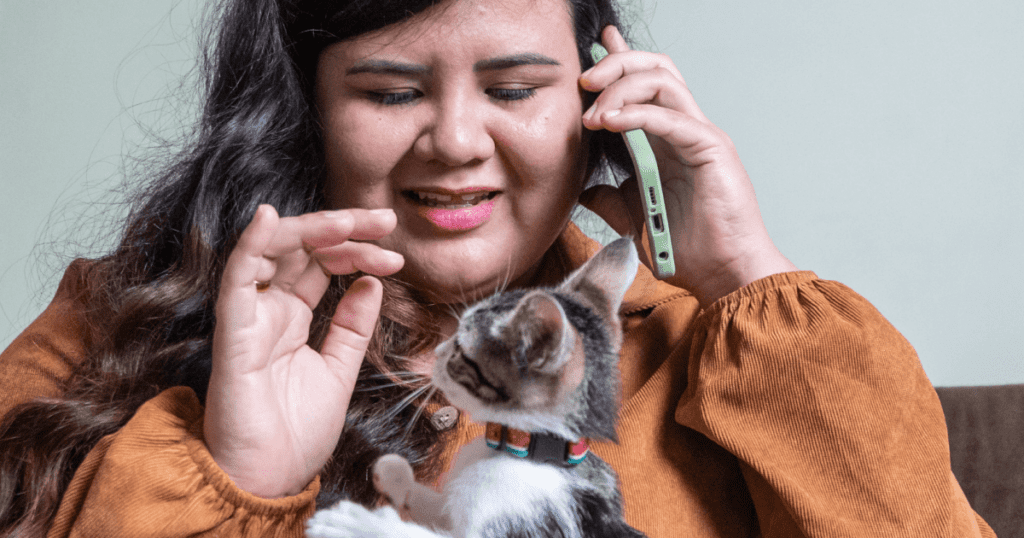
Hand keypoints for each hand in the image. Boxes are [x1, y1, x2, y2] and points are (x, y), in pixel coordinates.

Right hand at [205, 204, 403, 497]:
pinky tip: (269, 219)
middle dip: (344, 227)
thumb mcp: (339, 369)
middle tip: (385, 220)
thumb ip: (352, 326)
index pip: (322, 264)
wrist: (271, 478)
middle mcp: (269, 309)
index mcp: (292, 317)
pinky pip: (236, 278)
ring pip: (272, 250)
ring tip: (352, 222)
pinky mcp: (233, 332)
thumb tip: (370, 283)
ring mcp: (250, 317)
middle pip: (302, 248)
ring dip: (311, 228)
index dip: (357, 250)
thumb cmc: (296, 432)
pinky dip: (250, 245)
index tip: (395, 255)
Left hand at [579, 26, 795, 306]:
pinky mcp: (711, 149)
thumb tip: (585, 188)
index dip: (620, 59)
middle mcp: (685, 130)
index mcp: (667, 141)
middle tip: (582, 80)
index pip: (645, 85)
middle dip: (615, 65)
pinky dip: (637, 114)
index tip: (595, 43)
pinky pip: (670, 118)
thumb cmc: (688, 250)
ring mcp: (700, 135)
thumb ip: (611, 198)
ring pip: (662, 82)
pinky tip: (609, 122)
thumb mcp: (634, 219)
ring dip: (619, 89)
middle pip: (654, 69)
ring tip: (592, 115)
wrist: (722, 275)